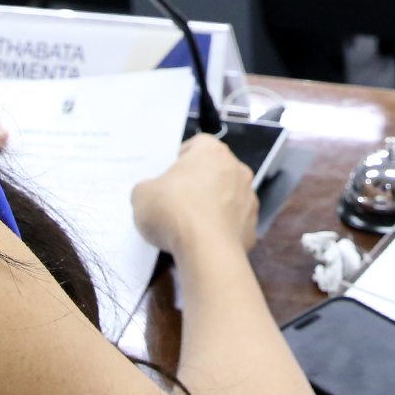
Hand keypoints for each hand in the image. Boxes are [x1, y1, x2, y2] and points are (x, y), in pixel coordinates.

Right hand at [131, 133, 257, 256]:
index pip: (199, 144)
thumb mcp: (141, 195)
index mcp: (212, 152)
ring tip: (191, 225)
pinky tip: (205, 240)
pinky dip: (222, 229)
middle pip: (215, 170)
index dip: (182, 158)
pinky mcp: (252, 226)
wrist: (206, 251)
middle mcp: (237, 169)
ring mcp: (249, 198)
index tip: (170, 175)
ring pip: (228, 196)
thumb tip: (153, 194)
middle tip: (177, 200)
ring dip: (213, 205)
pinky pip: (234, 223)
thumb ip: (148, 188)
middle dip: (198, 183)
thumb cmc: (173, 212)